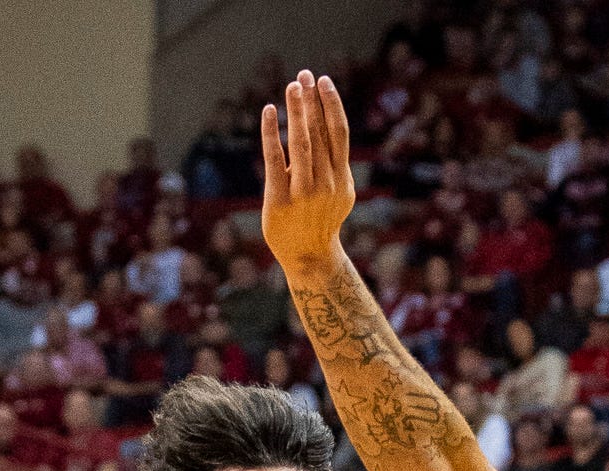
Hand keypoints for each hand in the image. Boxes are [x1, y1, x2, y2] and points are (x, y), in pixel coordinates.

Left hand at [261, 71, 355, 278]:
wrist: (308, 257)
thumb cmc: (320, 221)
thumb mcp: (337, 193)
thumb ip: (334, 164)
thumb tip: (326, 130)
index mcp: (341, 177)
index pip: (338, 132)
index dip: (331, 104)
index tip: (322, 81)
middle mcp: (325, 182)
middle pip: (320, 132)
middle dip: (312, 100)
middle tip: (304, 74)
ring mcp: (303, 192)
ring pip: (301, 142)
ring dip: (296, 111)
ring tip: (292, 86)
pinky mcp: (279, 200)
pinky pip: (275, 159)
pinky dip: (271, 133)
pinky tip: (268, 111)